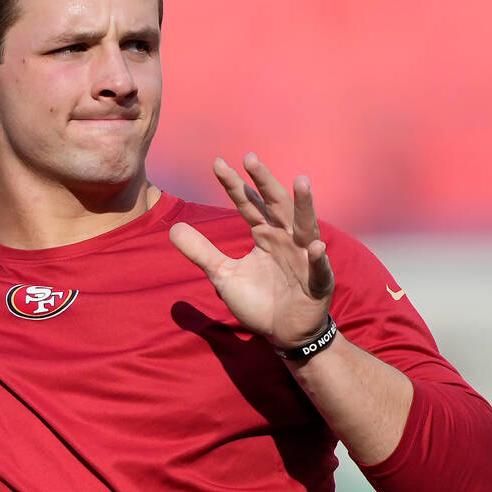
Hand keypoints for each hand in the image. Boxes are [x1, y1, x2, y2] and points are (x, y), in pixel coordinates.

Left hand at [169, 153, 333, 349]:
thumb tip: (173, 228)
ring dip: (304, 205)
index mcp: (265, 235)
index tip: (216, 163)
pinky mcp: (318, 282)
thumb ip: (201, 252)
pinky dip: (318, 257)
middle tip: (250, 157)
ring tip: (301, 181)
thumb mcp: (223, 275)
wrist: (284, 334)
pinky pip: (318, 268)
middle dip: (264, 182)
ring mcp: (305, 258)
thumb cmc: (259, 300)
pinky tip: (316, 246)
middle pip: (275, 205)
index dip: (233, 185)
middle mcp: (287, 239)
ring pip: (306, 227)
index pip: (247, 205)